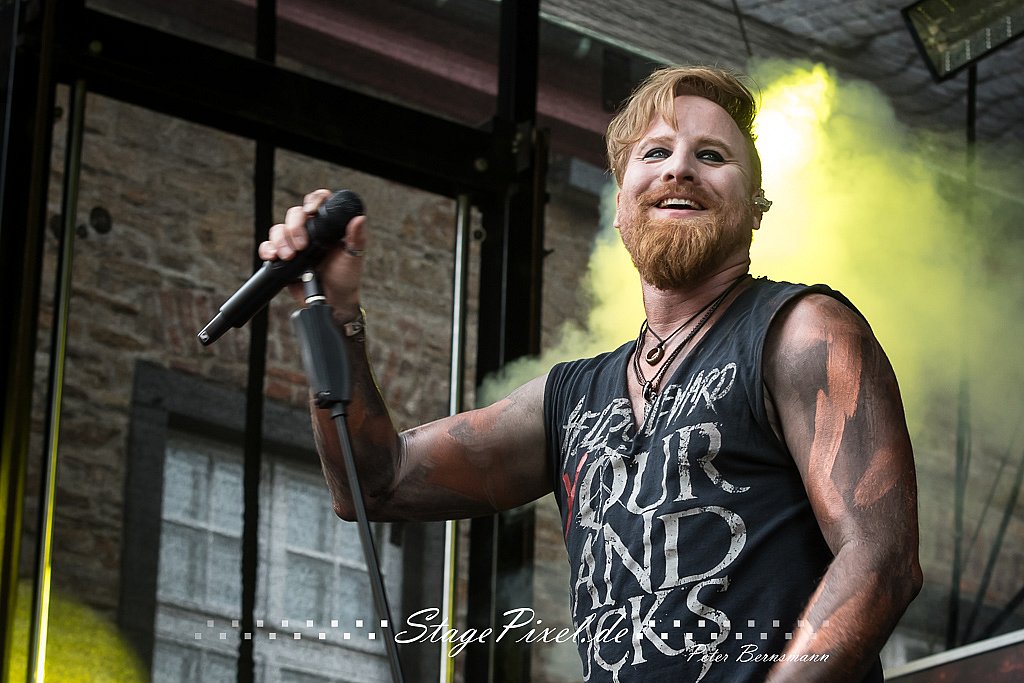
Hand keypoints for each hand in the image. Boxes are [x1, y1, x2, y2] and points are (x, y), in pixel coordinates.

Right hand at [258, 188, 366, 317]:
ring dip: (281, 240)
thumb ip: (356, 238)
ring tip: (289, 256)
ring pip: (279, 229)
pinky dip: (267, 249)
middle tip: (301, 245)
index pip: (318, 203)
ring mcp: (295, 243)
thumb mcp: (353, 256)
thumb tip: (359, 219)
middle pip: (295, 214)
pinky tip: (273, 256)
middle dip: (294, 227)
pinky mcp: (283, 257)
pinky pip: (269, 246)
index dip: (313, 201)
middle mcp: (310, 231)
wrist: (333, 300)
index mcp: (328, 226)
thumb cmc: (345, 277)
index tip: (312, 212)